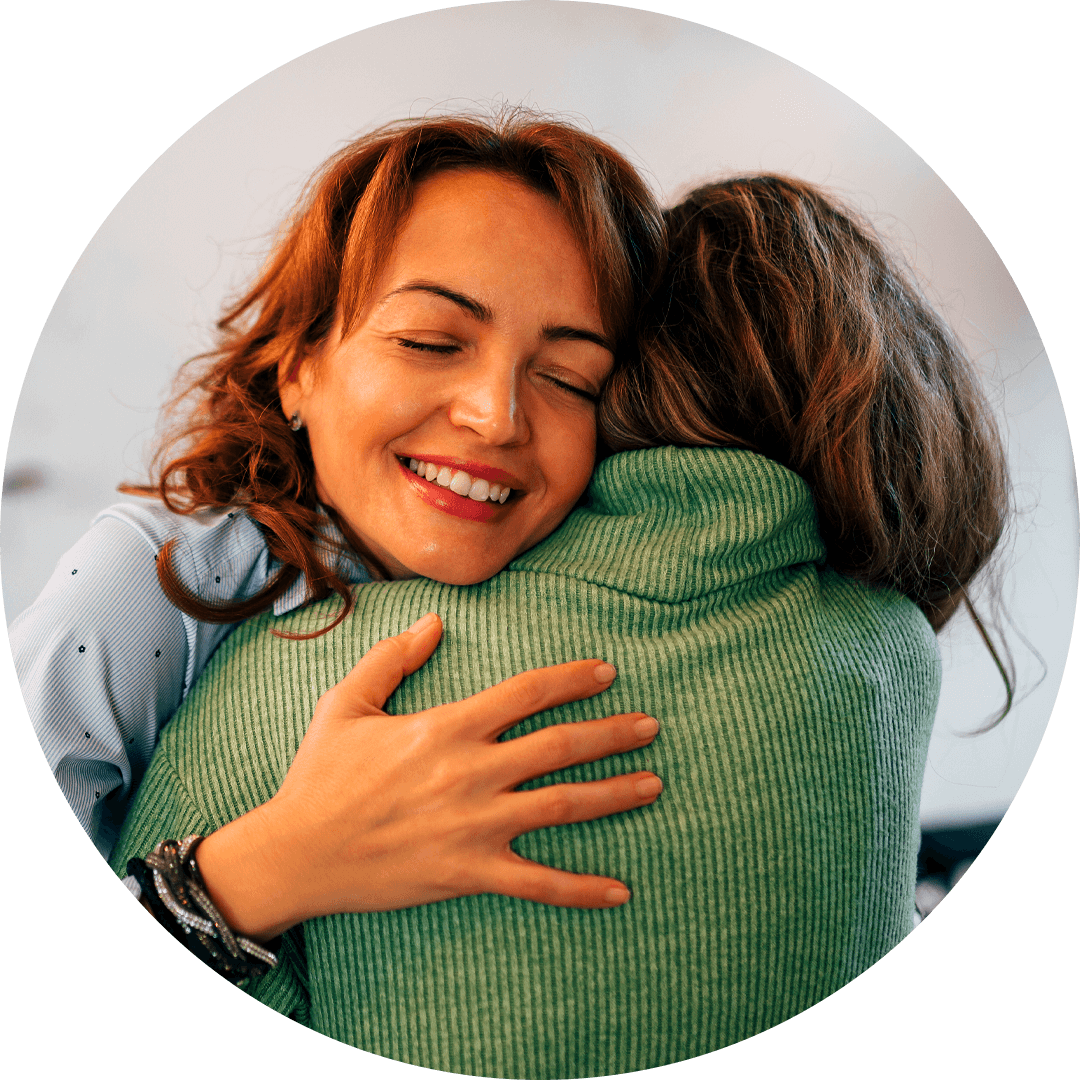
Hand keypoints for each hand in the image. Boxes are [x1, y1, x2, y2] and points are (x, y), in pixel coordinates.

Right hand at [195, 613, 661, 939]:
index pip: (526, 693)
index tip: (607, 672)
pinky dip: (583, 888)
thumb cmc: (321, 776)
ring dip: (614, 794)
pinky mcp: (470, 873)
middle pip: (560, 746)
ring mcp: (475, 825)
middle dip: (612, 733)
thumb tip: (434, 621)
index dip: (572, 679)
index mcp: (446, 727)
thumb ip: (394, 657)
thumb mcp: (348, 703)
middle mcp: (470, 772)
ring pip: (562, 806)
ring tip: (654, 784)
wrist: (296, 854)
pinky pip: (539, 883)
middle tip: (651, 726)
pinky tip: (621, 891)